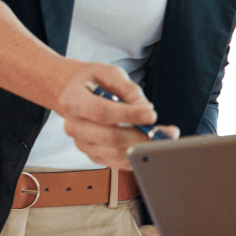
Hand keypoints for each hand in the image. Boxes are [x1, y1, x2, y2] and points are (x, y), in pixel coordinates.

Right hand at [53, 61, 179, 170]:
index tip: (152, 115)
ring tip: (162, 140)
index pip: (102, 112)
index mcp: (74, 102)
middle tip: (165, 133)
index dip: (128, 115)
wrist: (69, 92)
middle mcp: (74, 126)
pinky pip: (115, 161)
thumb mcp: (109, 73)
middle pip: (110, 137)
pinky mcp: (91, 154)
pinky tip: (149, 147)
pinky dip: (135, 157)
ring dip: (142, 149)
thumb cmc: (90, 81)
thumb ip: (128, 90)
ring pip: (114, 153)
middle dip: (141, 136)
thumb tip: (146, 109)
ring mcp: (81, 143)